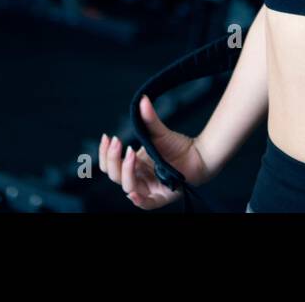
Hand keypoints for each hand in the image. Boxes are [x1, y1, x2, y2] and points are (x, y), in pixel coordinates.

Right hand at [97, 95, 211, 209]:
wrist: (199, 154)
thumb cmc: (178, 146)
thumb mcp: (158, 132)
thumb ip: (148, 119)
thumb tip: (142, 99)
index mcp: (133, 166)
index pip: (110, 165)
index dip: (105, 153)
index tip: (107, 136)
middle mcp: (138, 178)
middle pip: (115, 175)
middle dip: (112, 159)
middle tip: (118, 142)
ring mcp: (149, 188)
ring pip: (128, 187)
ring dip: (125, 171)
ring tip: (131, 153)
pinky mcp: (162, 196)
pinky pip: (146, 204)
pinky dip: (138, 199)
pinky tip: (132, 192)